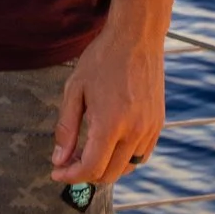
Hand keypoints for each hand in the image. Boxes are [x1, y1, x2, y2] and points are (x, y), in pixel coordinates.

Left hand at [50, 16, 165, 188]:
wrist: (136, 37)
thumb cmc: (101, 59)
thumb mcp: (74, 89)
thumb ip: (66, 128)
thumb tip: (59, 160)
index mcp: (110, 123)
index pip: (92, 168)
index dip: (71, 176)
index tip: (56, 172)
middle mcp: (134, 131)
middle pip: (110, 174)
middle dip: (86, 175)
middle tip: (68, 164)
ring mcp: (150, 128)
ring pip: (128, 168)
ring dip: (106, 168)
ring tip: (88, 153)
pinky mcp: (158, 123)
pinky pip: (142, 155)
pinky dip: (125, 159)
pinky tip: (110, 145)